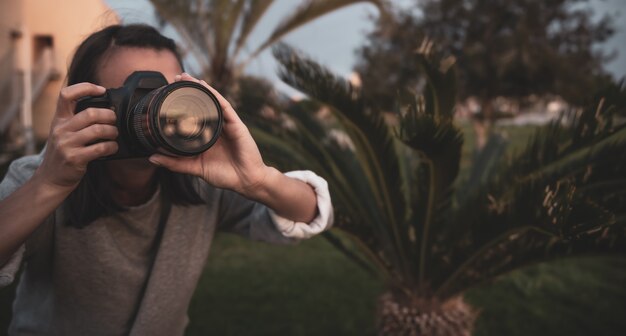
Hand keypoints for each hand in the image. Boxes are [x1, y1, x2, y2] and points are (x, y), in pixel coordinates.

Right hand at [35, 83, 118, 190]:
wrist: (50, 179)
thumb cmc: (63, 153)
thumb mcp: (63, 133)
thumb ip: (77, 121)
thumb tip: (107, 110)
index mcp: (59, 120)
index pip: (66, 95)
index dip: (85, 88)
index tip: (101, 90)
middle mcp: (61, 129)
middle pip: (90, 113)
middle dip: (109, 115)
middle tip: (114, 121)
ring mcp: (67, 144)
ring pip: (98, 130)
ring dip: (112, 131)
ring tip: (114, 134)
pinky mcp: (75, 158)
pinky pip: (101, 148)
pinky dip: (112, 146)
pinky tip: (112, 147)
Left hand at [148, 73, 269, 196]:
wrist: (246, 181)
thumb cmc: (225, 175)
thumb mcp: (195, 168)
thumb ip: (175, 163)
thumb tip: (152, 158)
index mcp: (207, 135)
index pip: (193, 115)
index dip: (181, 103)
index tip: (167, 95)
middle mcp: (216, 127)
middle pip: (202, 104)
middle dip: (189, 89)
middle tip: (174, 78)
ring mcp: (227, 124)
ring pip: (212, 101)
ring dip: (199, 87)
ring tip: (186, 77)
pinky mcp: (236, 124)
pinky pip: (224, 106)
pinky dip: (214, 95)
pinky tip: (204, 87)